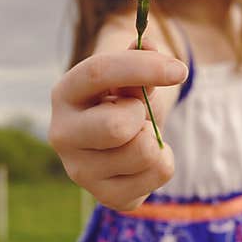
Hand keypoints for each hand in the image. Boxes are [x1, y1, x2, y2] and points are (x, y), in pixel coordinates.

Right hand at [48, 39, 187, 210]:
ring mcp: (80, 171)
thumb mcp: (129, 76)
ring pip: (143, 152)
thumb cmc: (122, 98)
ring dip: (154, 137)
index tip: (179, 70)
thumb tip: (150, 45)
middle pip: (116, 126)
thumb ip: (140, 58)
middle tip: (138, 113)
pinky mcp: (106, 196)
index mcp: (64, 93)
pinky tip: (144, 159)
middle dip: (142, 114)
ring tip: (140, 135)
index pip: (98, 73)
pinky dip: (163, 161)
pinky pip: (157, 176)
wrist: (117, 138)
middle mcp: (62, 135)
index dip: (142, 68)